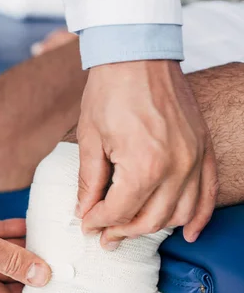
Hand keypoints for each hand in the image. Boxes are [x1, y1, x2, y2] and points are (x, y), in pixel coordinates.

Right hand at [0, 184, 50, 292]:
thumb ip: (11, 260)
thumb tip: (43, 276)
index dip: (33, 288)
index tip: (56, 274)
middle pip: (6, 276)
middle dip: (29, 264)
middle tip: (56, 251)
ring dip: (19, 245)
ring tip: (45, 235)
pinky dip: (6, 232)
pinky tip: (26, 222)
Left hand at [77, 60, 217, 248]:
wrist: (137, 56)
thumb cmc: (109, 93)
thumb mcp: (89, 140)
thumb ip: (89, 182)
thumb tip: (84, 211)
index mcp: (142, 166)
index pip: (118, 211)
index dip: (97, 222)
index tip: (85, 224)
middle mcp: (175, 168)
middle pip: (149, 220)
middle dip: (121, 232)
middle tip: (103, 237)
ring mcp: (194, 158)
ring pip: (178, 213)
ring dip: (153, 228)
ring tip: (131, 231)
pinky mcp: (203, 149)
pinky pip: (207, 193)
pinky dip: (198, 217)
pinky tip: (185, 233)